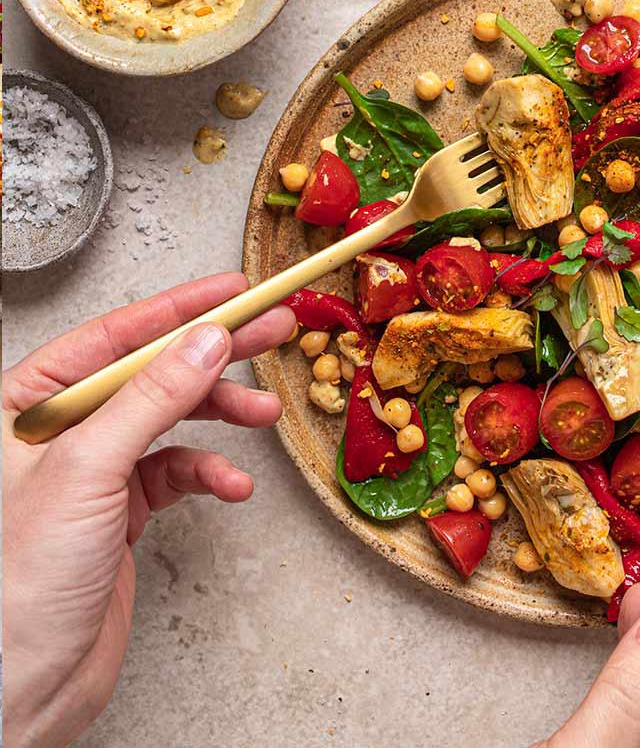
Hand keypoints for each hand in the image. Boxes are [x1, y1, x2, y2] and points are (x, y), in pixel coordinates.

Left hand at [2, 273, 295, 747]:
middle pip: (150, 370)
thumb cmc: (17, 583)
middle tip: (272, 330)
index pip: (113, 336)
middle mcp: (59, 430)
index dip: (178, 309)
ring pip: (170, 418)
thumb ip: (151, 397)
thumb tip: (205, 340)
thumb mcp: (88, 469)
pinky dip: (208, 475)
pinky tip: (232, 486)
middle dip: (214, 354)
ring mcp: (91, 471)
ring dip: (220, 416)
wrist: (20, 689)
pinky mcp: (117, 512)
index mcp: (26, 404)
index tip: (233, 290)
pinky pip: (175, 473)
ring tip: (266, 416)